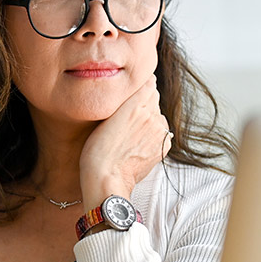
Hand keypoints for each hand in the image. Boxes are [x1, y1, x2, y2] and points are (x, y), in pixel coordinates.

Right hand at [79, 75, 171, 207]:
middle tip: (124, 118)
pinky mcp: (163, 146)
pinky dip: (153, 134)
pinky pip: (162, 132)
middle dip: (143, 103)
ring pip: (157, 115)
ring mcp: (160, 132)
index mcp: (136, 104)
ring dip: (148, 119)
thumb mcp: (105, 116)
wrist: (107, 178)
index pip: (148, 83)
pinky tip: (137, 143)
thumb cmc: (97, 150)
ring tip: (130, 133)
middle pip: (153, 99)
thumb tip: (143, 83)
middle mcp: (152, 115)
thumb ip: (126, 98)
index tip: (129, 94)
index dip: (138, 87)